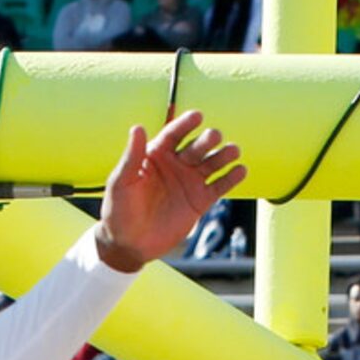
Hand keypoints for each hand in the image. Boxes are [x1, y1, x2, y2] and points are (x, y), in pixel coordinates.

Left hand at [94, 109, 245, 273]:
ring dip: (224, 155)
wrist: (129, 244)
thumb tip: (137, 127)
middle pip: (197, 146)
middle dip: (207, 139)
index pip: (174, 134)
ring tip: (232, 151)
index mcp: (156, 156)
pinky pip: (220, 185)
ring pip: (212, 163)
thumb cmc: (119, 210)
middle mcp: (176, 164)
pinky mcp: (200, 200)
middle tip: (213, 136)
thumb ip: (132, 156)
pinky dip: (232, 178)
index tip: (197, 115)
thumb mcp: (122, 182)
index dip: (185, 124)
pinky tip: (240, 170)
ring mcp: (190, 181)